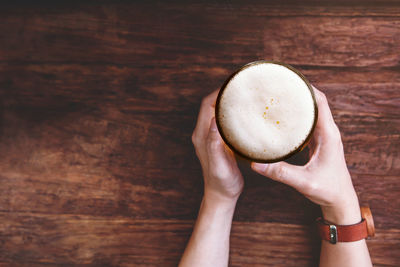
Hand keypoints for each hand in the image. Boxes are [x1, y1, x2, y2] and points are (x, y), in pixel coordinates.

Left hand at [192, 90, 243, 204]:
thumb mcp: (219, 164)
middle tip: (241, 88)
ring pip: (218, 112)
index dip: (217, 93)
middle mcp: (204, 133)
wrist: (222, 194)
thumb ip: (214, 144)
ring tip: (244, 97)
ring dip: (228, 103)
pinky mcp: (220, 142)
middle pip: (211, 105)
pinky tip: (245, 115)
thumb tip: (214, 121)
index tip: (232, 86)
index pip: (206, 105)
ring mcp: (212, 137)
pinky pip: (224, 122)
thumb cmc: (221, 182)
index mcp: (201, 136)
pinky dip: (233, 114)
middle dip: (224, 94)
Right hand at [251, 86, 360, 223]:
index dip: (307, 88)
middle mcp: (327, 131)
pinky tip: (282, 117)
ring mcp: (323, 136)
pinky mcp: (318, 142)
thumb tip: (256, 163)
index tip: (289, 80)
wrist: (340, 200)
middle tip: (277, 85)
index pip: (320, 102)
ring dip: (297, 102)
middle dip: (298, 91)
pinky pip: (308, 122)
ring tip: (277, 96)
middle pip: (315, 102)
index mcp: (328, 135)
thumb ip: (280, 173)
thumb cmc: (327, 190)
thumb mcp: (303, 182)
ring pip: (311, 111)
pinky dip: (296, 116)